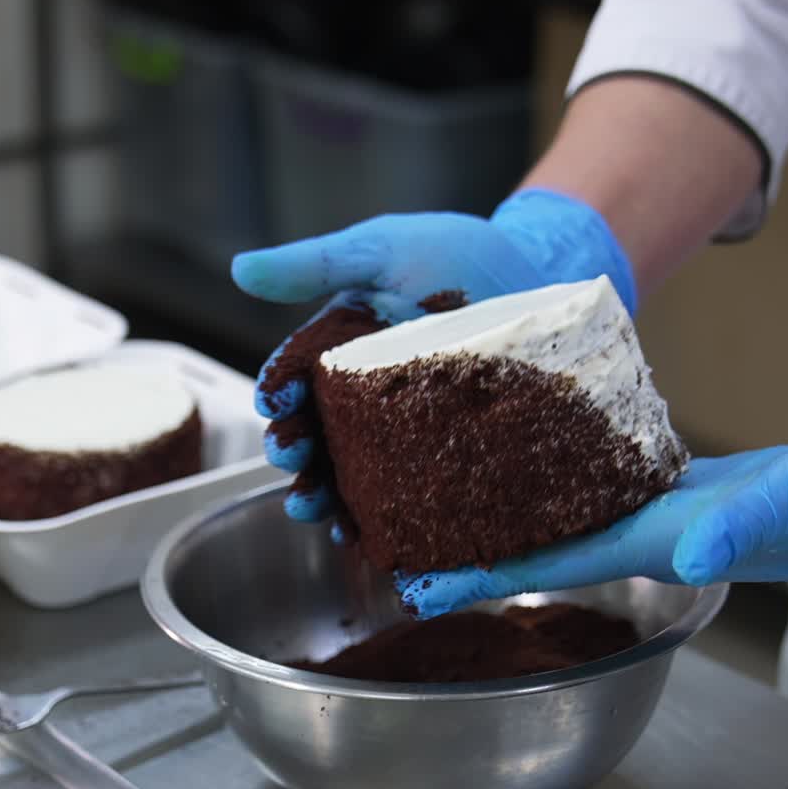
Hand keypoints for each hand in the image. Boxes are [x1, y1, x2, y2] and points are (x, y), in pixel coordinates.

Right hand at [230, 188, 636, 523]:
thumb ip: (315, 265)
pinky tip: (362, 538)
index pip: (294, 384)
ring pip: (348, 478)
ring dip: (322, 498)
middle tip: (290, 459)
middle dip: (294, 455)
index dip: (279, 397)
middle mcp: (363, 403)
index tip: (274, 404)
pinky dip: (378, 523)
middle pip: (313, 439)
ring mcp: (402, 437)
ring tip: (313, 511)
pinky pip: (405, 501)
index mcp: (338, 354)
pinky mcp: (444, 464)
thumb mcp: (384, 250)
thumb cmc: (463, 255)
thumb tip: (238, 270)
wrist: (549, 277)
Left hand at [397, 437, 787, 616]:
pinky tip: (539, 464)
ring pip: (565, 519)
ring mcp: (661, 516)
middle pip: (537, 548)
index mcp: (654, 544)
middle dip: (472, 552)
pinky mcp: (683, 490)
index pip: (545, 565)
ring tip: (450, 503)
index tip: (415, 582)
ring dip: (508, 517)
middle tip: (404, 543)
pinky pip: (603, 487)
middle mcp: (645, 537)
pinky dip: (562, 479)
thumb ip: (740, 531)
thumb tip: (687, 556)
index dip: (480, 576)